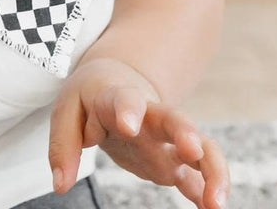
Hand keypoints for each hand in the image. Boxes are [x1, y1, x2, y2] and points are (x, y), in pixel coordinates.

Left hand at [48, 56, 229, 208]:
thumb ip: (63, 146)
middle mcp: (150, 118)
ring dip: (212, 171)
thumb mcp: (67, 110)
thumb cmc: (90, 96)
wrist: (115, 81)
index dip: (128, 110)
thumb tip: (60, 184)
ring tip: (216, 204)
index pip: (126, 100)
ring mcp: (166, 141)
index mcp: (119, 98)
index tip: (128, 124)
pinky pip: (195, 176)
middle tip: (193, 149)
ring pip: (200, 148)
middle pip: (175, 119)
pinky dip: (207, 191)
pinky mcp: (171, 162)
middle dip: (187, 132)